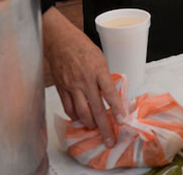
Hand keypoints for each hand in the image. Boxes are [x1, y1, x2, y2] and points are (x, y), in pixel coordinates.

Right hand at [43, 9, 125, 145]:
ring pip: (81, 113)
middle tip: (110, 140)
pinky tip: (80, 119)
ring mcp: (72, 86)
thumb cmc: (82, 47)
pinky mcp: (61, 89)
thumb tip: (111, 96)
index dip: (117, 109)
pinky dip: (75, 117)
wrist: (60, 41)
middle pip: (96, 109)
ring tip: (95, 128)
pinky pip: (68, 109)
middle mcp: (85, 81)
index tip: (122, 121)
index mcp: (98, 70)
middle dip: (105, 128)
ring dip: (90, 124)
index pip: (110, 94)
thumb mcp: (100, 59)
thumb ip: (104, 78)